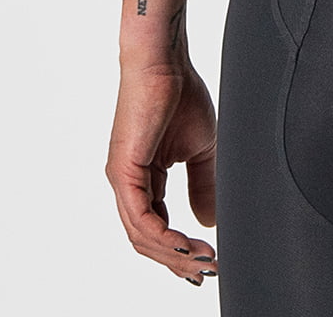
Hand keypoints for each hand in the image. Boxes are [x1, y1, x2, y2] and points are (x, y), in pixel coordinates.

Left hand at [106, 62, 219, 286]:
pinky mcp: (123, 172)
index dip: (181, 250)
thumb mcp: (201, 147)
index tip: (209, 261)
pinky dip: (163, 238)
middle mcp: (128, 184)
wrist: (165, 61)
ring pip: (142, 236)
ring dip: (173, 255)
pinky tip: (184, 246)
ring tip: (203, 261)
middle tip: (208, 271)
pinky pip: (140, 219)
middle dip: (178, 262)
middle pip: (148, 241)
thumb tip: (208, 221)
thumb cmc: (180, 92)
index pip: (157, 228)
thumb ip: (203, 183)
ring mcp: (122, 180)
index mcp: (144, 179)